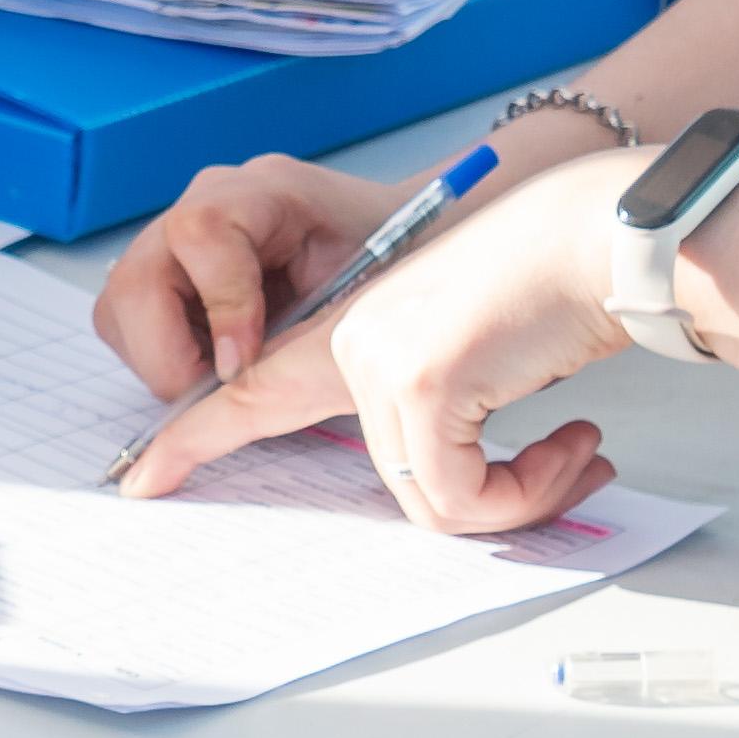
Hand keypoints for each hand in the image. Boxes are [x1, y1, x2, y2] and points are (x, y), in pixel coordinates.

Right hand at [97, 149, 409, 403]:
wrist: (399, 241)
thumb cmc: (392, 262)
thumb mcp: (365, 291)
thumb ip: (302, 331)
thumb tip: (234, 381)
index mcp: (264, 191)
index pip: (202, 235)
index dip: (220, 310)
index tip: (241, 367)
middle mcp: (208, 200)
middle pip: (136, 279)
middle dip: (168, 354)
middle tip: (219, 390)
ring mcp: (179, 228)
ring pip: (120, 306)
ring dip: (161, 358)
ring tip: (221, 376)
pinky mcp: (167, 264)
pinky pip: (131, 319)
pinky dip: (163, 353)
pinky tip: (213, 360)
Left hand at [121, 152, 633, 534]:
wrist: (600, 235)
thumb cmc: (553, 286)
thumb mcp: (471, 352)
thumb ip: (432, 406)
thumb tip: (445, 493)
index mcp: (351, 330)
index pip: (251, 392)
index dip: (191, 441)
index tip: (137, 478)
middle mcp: (349, 340)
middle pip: (394, 480)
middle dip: (497, 502)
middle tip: (562, 472)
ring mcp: (376, 356)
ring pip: (432, 500)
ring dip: (524, 496)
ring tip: (577, 452)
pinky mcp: (418, 378)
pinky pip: (461, 497)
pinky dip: (531, 490)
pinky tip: (578, 441)